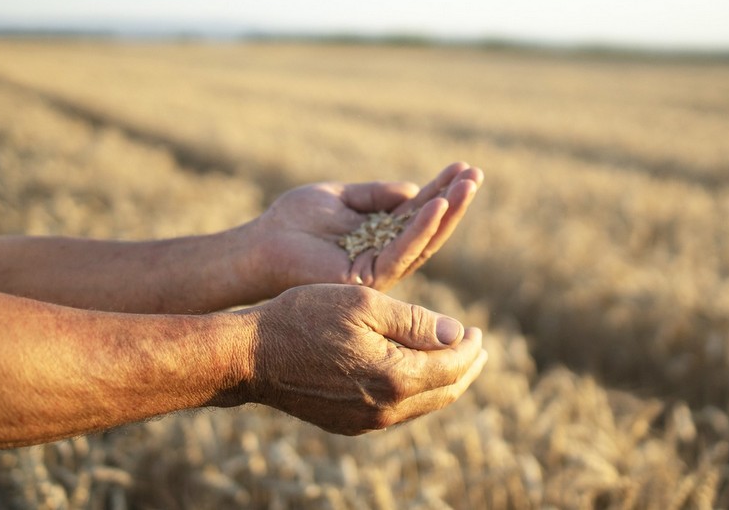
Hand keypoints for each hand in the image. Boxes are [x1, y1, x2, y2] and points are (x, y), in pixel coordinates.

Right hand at [242, 284, 486, 434]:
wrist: (251, 356)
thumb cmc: (305, 318)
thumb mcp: (364, 305)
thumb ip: (415, 321)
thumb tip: (458, 334)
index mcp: (395, 377)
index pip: (452, 366)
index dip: (470, 347)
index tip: (478, 329)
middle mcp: (385, 409)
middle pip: (444, 392)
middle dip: (466, 368)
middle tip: (477, 347)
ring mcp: (366, 422)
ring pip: (422, 405)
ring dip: (443, 382)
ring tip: (453, 359)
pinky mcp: (349, 424)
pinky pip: (397, 412)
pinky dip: (416, 392)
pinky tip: (414, 373)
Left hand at [253, 162, 482, 293]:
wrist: (260, 245)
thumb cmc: (293, 221)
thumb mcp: (340, 196)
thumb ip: (375, 194)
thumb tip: (414, 189)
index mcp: (379, 235)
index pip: (418, 212)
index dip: (441, 190)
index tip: (463, 167)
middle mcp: (384, 254)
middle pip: (429, 228)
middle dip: (454, 201)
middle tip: (476, 174)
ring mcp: (379, 269)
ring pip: (423, 241)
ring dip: (447, 212)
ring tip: (467, 186)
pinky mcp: (368, 278)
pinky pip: (401, 252)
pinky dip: (420, 229)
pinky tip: (436, 206)